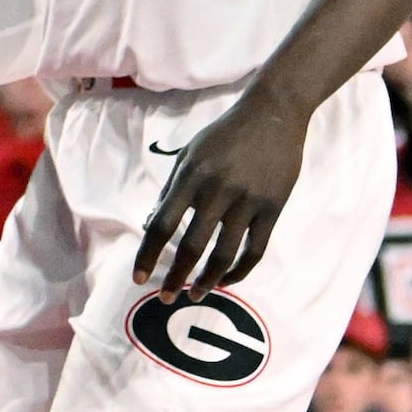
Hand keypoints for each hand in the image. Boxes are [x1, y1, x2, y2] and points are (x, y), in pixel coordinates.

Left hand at [137, 87, 309, 294]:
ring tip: (196, 294)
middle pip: (192, 246)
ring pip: (224, 255)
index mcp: (191, 177)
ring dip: (208, 281)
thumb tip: (151, 225)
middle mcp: (217, 192)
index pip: (162, 224)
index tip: (138, 278)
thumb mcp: (190, 154)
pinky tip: (227, 280)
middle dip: (176, 277)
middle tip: (165, 297)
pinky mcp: (272, 209)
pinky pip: (254, 251)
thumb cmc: (224, 135)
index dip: (148, 254)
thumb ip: (171, 189)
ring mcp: (247, 202)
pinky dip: (240, 271)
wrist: (272, 114)